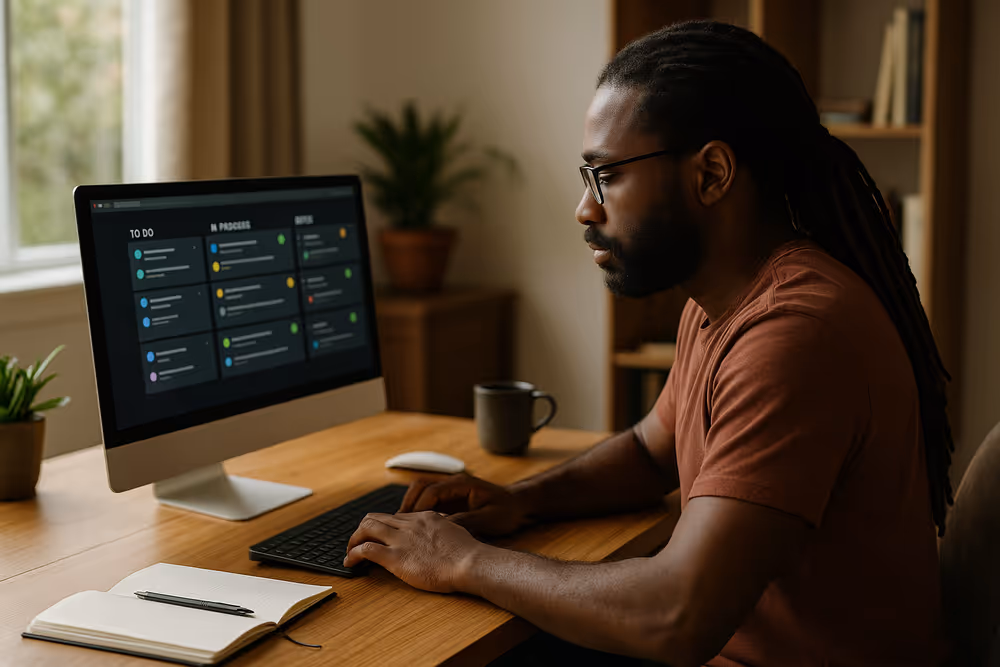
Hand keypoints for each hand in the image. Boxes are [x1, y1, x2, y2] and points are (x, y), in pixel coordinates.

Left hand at [344, 511, 485, 592]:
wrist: (469, 562)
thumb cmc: (468, 553)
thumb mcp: (455, 530)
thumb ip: (443, 528)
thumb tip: (441, 530)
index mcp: (424, 517)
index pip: (395, 517)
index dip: (383, 527)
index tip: (380, 536)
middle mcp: (409, 524)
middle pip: (375, 518)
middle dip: (363, 529)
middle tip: (359, 541)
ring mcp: (401, 540)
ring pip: (366, 528)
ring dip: (354, 539)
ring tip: (349, 551)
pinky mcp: (395, 558)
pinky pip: (366, 550)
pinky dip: (353, 554)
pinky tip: (350, 562)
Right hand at [399, 473, 531, 536]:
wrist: (519, 506)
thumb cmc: (507, 511)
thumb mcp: (489, 520)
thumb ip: (466, 522)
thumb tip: (443, 528)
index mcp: (462, 484)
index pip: (432, 491)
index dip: (418, 506)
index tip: (409, 522)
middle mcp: (453, 483)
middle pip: (421, 486)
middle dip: (408, 503)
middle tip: (399, 524)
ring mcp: (451, 490)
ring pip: (421, 492)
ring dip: (411, 506)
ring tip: (403, 526)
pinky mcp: (451, 500)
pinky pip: (428, 501)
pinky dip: (419, 511)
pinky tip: (415, 528)